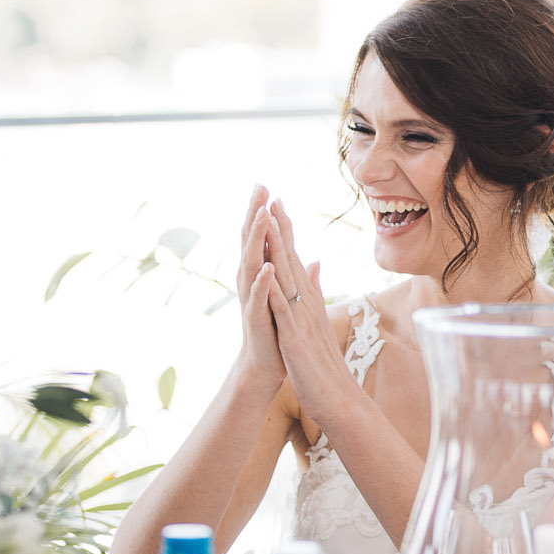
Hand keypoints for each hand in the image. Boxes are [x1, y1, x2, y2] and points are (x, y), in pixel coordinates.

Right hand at [232, 188, 283, 390]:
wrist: (264, 366)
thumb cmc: (275, 330)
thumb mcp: (286, 297)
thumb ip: (290, 275)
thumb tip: (302, 255)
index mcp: (260, 275)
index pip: (260, 238)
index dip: (262, 213)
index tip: (266, 186)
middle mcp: (252, 283)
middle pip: (251, 242)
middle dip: (255, 214)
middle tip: (259, 187)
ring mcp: (252, 299)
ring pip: (252, 263)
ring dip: (257, 240)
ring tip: (262, 215)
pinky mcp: (256, 319)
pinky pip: (259, 298)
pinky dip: (263, 282)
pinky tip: (268, 267)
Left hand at [262, 197, 355, 425]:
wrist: (338, 399)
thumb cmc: (326, 365)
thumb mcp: (319, 324)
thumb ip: (316, 293)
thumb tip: (313, 266)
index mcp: (309, 303)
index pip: (295, 261)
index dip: (286, 233)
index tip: (277, 205)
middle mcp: (307, 305)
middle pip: (292, 261)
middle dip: (281, 229)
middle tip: (272, 197)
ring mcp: (302, 320)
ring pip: (287, 278)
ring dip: (278, 249)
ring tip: (268, 221)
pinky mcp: (295, 338)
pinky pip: (284, 310)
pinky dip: (275, 289)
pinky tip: (268, 270)